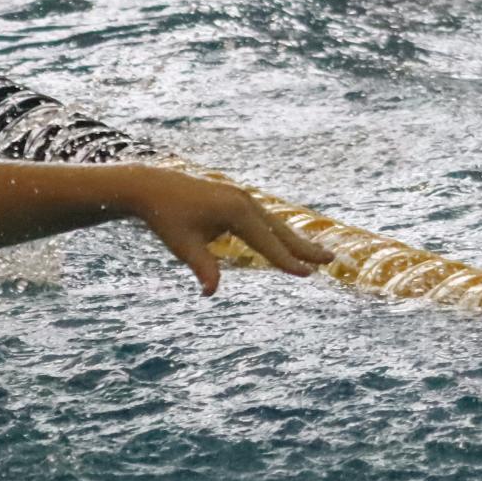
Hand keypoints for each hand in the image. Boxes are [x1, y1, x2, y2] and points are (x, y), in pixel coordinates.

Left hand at [128, 168, 332, 295]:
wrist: (152, 187)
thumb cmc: (166, 218)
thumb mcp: (182, 246)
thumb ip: (202, 268)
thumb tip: (210, 293)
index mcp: (235, 211)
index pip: (267, 242)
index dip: (286, 261)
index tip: (306, 274)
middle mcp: (244, 201)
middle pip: (279, 230)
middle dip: (303, 248)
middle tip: (329, 261)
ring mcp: (241, 197)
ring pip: (274, 223)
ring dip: (294, 239)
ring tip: (316, 254)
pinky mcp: (236, 198)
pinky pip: (263, 219)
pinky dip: (278, 232)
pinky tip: (287, 241)